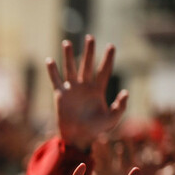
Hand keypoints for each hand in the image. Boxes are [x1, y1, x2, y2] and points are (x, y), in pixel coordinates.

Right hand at [47, 35, 128, 150]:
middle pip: (87, 65)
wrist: (78, 137)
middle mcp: (85, 87)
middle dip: (89, 51)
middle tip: (89, 37)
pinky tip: (49, 60)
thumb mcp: (112, 120)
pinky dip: (52, 71)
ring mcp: (72, 90)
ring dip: (69, 56)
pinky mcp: (60, 95)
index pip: (104, 71)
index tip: (111, 45)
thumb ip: (120, 107)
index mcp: (98, 91)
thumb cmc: (96, 130)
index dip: (108, 59)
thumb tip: (125, 92)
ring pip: (70, 69)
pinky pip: (55, 80)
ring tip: (67, 42)